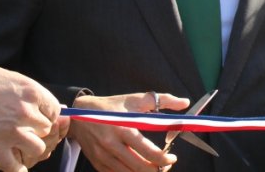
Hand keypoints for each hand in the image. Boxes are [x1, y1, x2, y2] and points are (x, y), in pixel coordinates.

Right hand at [0, 62, 64, 171]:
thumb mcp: (14, 79)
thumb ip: (30, 94)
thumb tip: (42, 106)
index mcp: (33, 93)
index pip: (55, 111)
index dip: (47, 116)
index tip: (39, 119)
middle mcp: (27, 111)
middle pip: (47, 129)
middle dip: (38, 132)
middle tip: (28, 132)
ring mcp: (13, 129)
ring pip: (38, 148)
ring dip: (30, 149)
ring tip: (22, 146)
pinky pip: (13, 165)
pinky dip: (16, 168)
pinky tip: (16, 166)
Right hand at [69, 91, 189, 171]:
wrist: (79, 115)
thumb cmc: (112, 107)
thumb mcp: (136, 99)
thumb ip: (162, 100)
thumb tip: (184, 102)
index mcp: (123, 129)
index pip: (148, 151)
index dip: (164, 158)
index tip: (172, 157)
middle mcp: (112, 146)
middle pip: (140, 168)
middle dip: (158, 170)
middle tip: (167, 165)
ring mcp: (103, 157)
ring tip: (156, 167)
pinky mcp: (98, 164)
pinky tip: (140, 169)